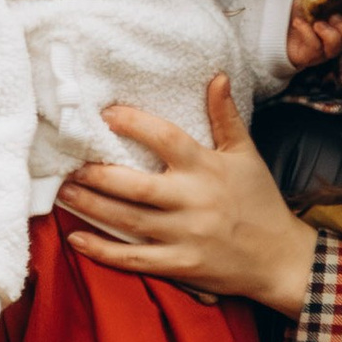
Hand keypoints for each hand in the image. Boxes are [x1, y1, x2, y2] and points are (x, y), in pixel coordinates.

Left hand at [58, 76, 317, 315]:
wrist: (278, 258)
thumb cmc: (259, 201)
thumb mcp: (246, 154)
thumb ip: (226, 116)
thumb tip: (216, 77)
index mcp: (207, 168)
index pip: (166, 139)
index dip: (134, 124)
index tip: (106, 114)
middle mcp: (193, 201)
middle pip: (136, 187)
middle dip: (97, 175)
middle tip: (69, 165)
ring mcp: (185, 236)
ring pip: (128, 221)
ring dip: (91, 207)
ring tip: (63, 193)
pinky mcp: (179, 265)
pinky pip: (133, 260)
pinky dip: (102, 251)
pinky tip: (75, 239)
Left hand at [283, 0, 341, 75]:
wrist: (276, 24)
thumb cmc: (298, 10)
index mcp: (340, 25)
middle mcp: (335, 40)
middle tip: (330, 17)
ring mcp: (324, 51)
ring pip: (336, 45)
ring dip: (327, 31)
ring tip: (316, 23)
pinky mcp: (310, 57)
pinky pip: (315, 46)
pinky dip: (307, 32)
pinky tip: (298, 23)